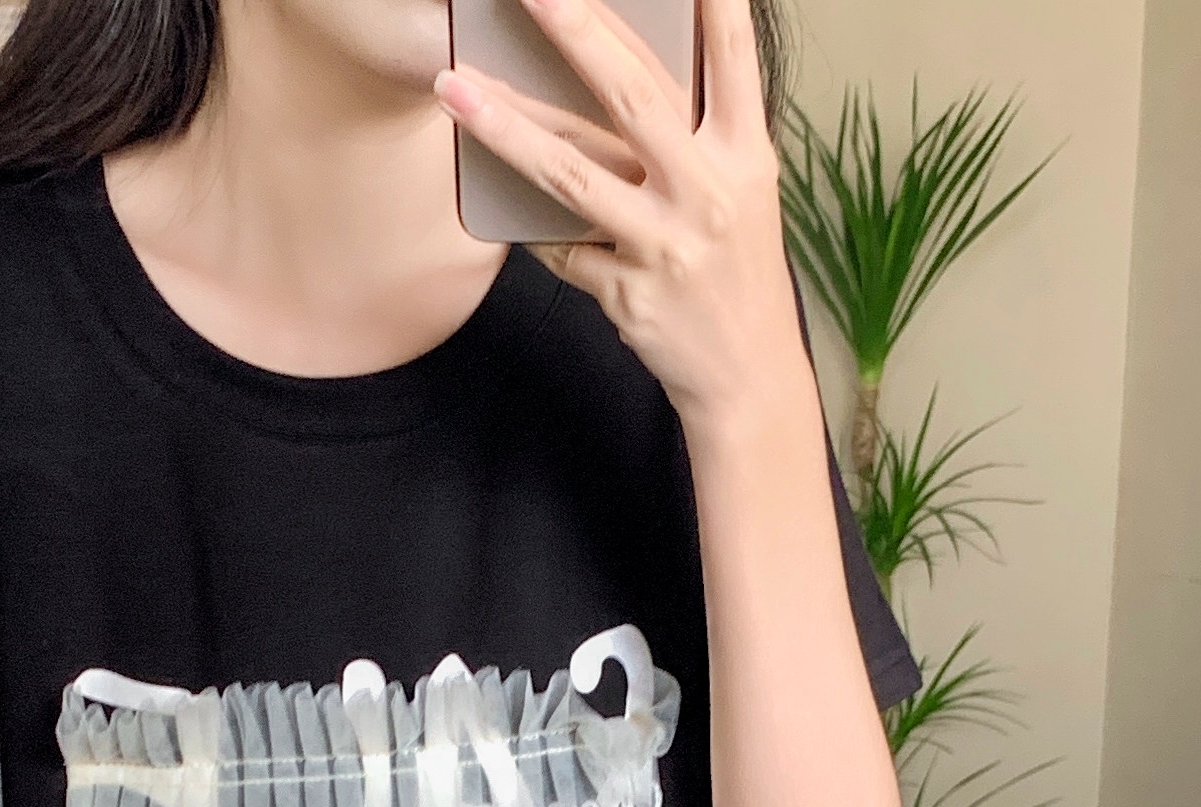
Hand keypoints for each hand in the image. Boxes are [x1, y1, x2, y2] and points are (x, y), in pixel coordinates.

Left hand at [435, 0, 811, 437]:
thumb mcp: (742, 190)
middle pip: (633, 97)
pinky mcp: (629, 293)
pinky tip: (500, 205)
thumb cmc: (736, 271)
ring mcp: (666, 246)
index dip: (714, 3)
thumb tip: (622, 67)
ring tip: (452, 90)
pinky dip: (531, 227)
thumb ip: (696, 131)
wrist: (748, 376)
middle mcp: (708, 192)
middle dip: (576, 34)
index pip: (732, 58)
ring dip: (506, 128)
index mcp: (745, 154)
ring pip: (572, 174)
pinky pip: (561, 248)